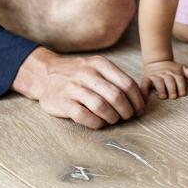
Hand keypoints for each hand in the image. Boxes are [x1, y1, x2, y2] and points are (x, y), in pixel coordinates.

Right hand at [12, 47, 145, 129]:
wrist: (44, 74)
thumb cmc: (78, 73)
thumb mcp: (97, 67)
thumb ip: (117, 79)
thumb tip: (142, 97)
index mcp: (100, 64)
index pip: (127, 83)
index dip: (137, 100)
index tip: (140, 109)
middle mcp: (87, 74)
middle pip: (117, 96)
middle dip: (127, 111)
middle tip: (127, 116)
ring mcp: (74, 88)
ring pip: (102, 107)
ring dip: (112, 118)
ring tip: (113, 120)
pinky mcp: (63, 102)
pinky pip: (85, 117)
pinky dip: (96, 123)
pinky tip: (99, 123)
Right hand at [141, 60, 187, 98]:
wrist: (157, 61)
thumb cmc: (173, 69)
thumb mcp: (183, 69)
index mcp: (175, 73)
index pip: (179, 79)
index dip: (181, 86)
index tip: (182, 94)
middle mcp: (165, 74)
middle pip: (169, 81)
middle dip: (171, 89)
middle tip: (173, 97)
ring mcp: (156, 76)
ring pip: (158, 82)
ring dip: (160, 89)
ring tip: (162, 96)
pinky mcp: (147, 78)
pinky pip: (144, 84)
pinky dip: (144, 90)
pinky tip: (146, 98)